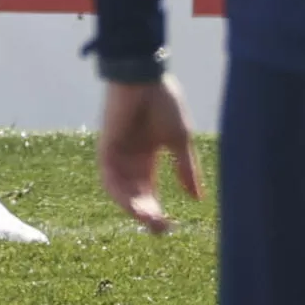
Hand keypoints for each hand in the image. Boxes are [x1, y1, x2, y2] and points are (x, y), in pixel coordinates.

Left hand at [98, 74, 202, 233]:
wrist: (145, 76)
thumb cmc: (163, 102)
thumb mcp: (179, 140)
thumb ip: (186, 169)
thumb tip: (198, 199)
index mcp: (146, 157)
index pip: (148, 193)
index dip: (157, 211)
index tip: (170, 227)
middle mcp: (130, 159)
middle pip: (135, 196)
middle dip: (146, 215)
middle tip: (160, 229)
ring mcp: (117, 154)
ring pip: (120, 192)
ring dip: (133, 209)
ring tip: (150, 221)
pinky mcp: (106, 147)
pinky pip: (108, 178)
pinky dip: (119, 194)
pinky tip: (133, 206)